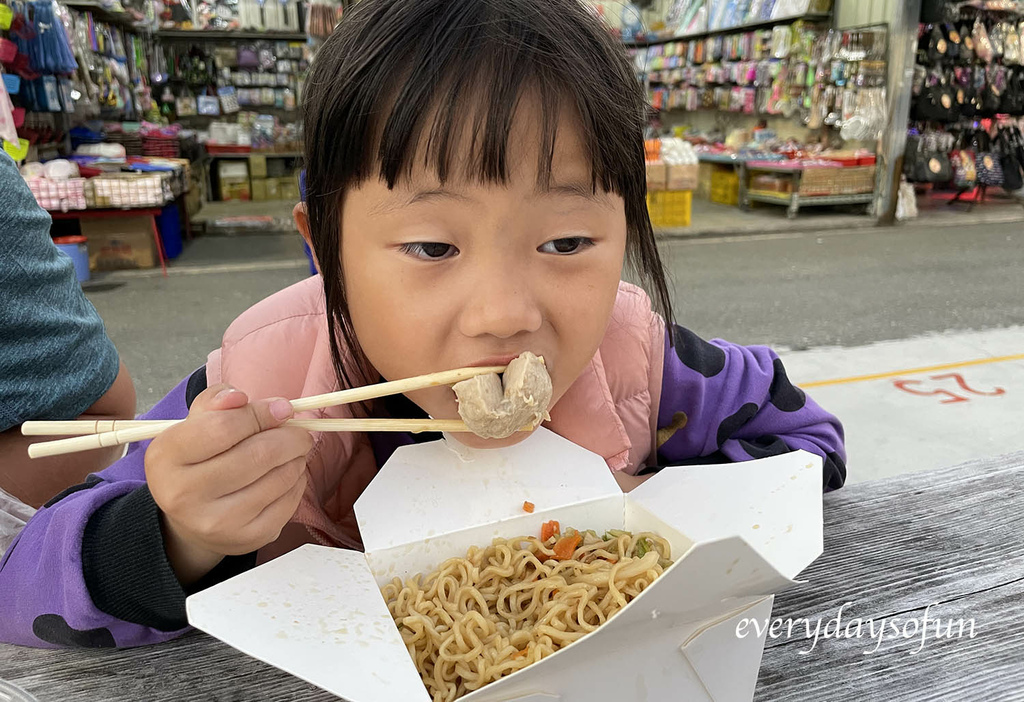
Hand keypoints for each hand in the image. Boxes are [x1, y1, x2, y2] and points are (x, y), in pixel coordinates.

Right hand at [145, 384, 312, 584]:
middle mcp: (184, 494)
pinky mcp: (246, 539)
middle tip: (299, 432)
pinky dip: (297, 482)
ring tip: (292, 452)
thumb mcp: (196, 424)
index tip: (282, 408)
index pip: (223, 427)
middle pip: (258, 455)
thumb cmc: (200, 459)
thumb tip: (240, 398)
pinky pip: (289, 502)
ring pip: (279, 478)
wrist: (193, 519)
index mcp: (166, 457)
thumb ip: (216, 401)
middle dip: (290, 437)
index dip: (261, 413)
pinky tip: (287, 475)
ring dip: (296, 458)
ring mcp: (216, 522)